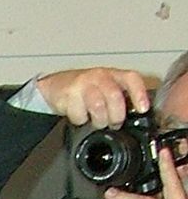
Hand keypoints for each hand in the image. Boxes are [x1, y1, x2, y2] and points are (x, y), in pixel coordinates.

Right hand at [37, 67, 152, 125]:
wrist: (56, 86)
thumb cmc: (85, 89)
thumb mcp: (106, 88)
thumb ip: (121, 97)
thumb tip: (137, 113)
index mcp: (113, 74)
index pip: (131, 79)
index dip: (139, 94)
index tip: (143, 108)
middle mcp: (99, 76)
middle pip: (114, 96)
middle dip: (116, 115)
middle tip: (114, 123)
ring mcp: (83, 84)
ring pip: (97, 106)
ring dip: (99, 120)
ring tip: (97, 121)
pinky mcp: (68, 94)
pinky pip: (79, 114)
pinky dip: (80, 120)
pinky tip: (80, 115)